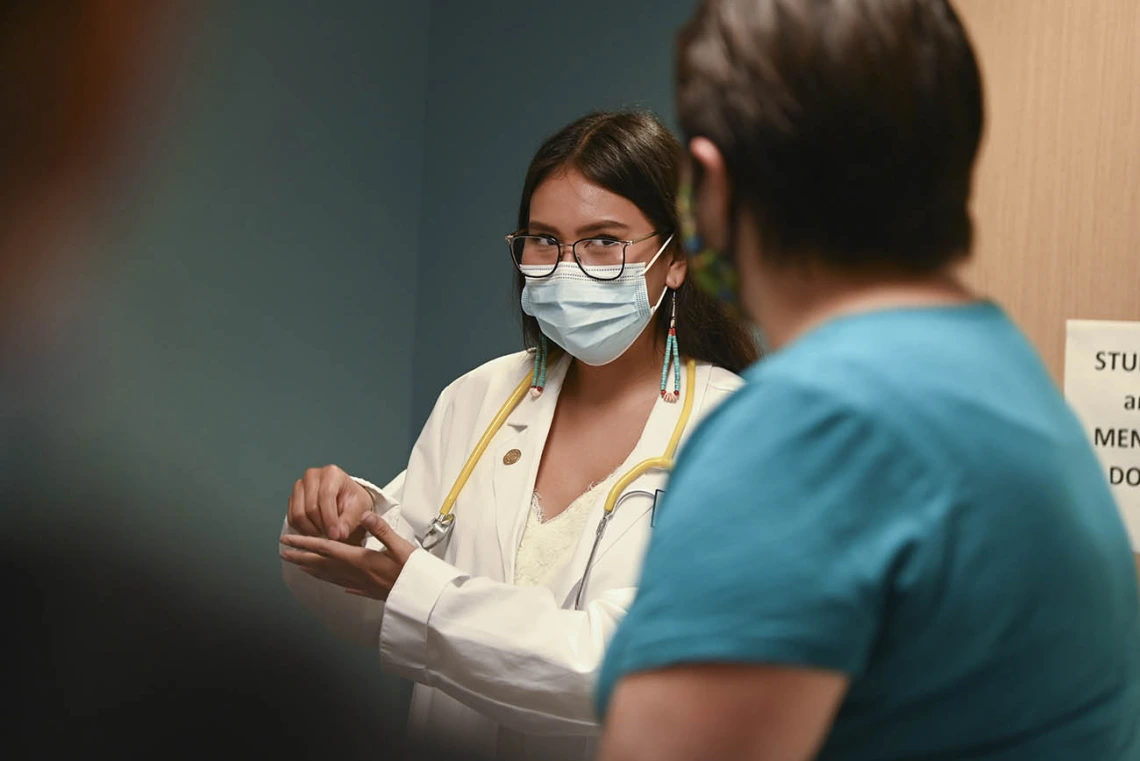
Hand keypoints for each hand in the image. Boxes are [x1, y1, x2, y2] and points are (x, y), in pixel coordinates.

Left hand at [279, 512, 415, 599]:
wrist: (422, 599)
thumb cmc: (414, 573)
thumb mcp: (401, 546)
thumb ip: (381, 529)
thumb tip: (364, 514)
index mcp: (360, 560)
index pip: (326, 549)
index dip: (305, 543)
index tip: (289, 540)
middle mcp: (355, 573)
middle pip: (322, 564)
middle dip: (301, 557)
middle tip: (284, 553)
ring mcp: (360, 584)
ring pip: (329, 576)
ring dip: (311, 569)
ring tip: (299, 565)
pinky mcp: (367, 591)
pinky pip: (342, 585)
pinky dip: (332, 581)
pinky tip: (331, 581)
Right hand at [287, 464, 371, 540]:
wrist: (345, 499)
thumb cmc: (353, 502)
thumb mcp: (359, 509)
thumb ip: (349, 521)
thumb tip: (339, 534)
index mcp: (331, 473)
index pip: (326, 496)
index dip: (330, 518)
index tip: (335, 535)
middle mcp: (312, 475)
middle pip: (311, 508)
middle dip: (322, 526)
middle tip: (332, 536)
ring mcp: (299, 486)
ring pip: (299, 515)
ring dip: (311, 530)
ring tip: (325, 533)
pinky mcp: (292, 499)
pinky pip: (292, 519)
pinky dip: (303, 530)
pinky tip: (316, 531)